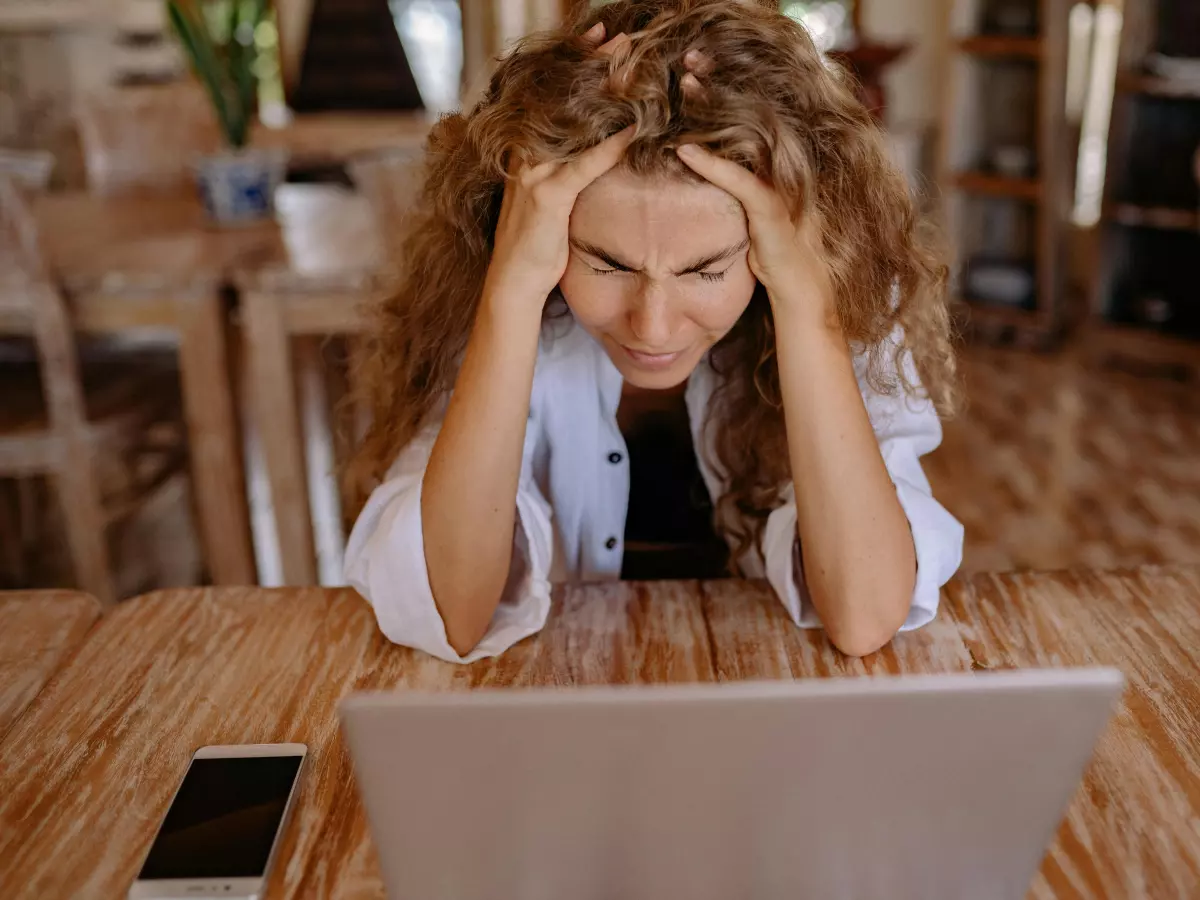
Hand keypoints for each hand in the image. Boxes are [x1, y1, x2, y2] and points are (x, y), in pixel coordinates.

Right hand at [485, 23, 634, 306]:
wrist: (514, 280)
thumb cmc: (537, 240)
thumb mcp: (552, 193)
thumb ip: (569, 165)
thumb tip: (600, 142)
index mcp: (524, 146)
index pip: (550, 92)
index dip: (574, 61)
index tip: (600, 35)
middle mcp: (524, 152)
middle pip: (559, 94)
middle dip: (590, 62)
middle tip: (621, 36)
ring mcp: (533, 172)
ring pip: (572, 121)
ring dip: (604, 93)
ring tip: (632, 65)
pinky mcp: (547, 196)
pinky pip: (586, 164)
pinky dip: (612, 145)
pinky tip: (636, 129)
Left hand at [674, 50, 833, 324]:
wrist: (802, 298)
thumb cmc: (774, 262)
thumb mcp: (751, 218)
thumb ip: (738, 191)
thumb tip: (709, 171)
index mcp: (779, 167)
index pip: (750, 118)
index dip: (723, 93)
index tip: (694, 73)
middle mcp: (785, 171)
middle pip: (750, 117)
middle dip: (718, 89)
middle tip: (685, 66)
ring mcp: (784, 190)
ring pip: (746, 139)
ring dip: (712, 114)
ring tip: (682, 89)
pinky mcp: (775, 213)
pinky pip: (741, 182)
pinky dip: (711, 165)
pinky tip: (684, 151)